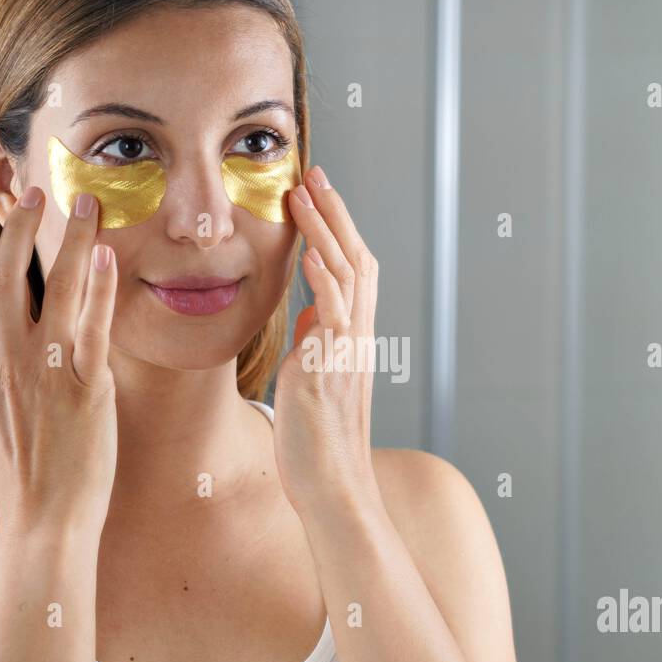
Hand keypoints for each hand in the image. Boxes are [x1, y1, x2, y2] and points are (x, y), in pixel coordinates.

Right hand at [0, 189, 117, 538]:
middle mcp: (6, 365)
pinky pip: (93, 327)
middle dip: (16, 230)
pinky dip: (100, 289)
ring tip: (86, 204)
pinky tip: (108, 256)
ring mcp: (45, 373)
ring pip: (53, 291)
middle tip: (32, 191)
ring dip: (68, 241)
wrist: (44, 525)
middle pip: (4, 281)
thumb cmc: (13, 481)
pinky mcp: (85, 388)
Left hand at [272, 166, 379, 514]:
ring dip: (326, 231)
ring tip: (305, 193)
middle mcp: (356, 339)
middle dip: (334, 213)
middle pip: (356, 259)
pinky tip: (312, 252)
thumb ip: (316, 344)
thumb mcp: (313, 381)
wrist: (332, 488)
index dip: (336, 228)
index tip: (315, 194)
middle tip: (314, 173)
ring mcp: (347, 352)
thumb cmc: (316, 442)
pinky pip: (334, 316)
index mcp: (350, 339)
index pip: (351, 269)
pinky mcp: (330, 370)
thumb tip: (311, 314)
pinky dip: (326, 280)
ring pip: (346, 277)